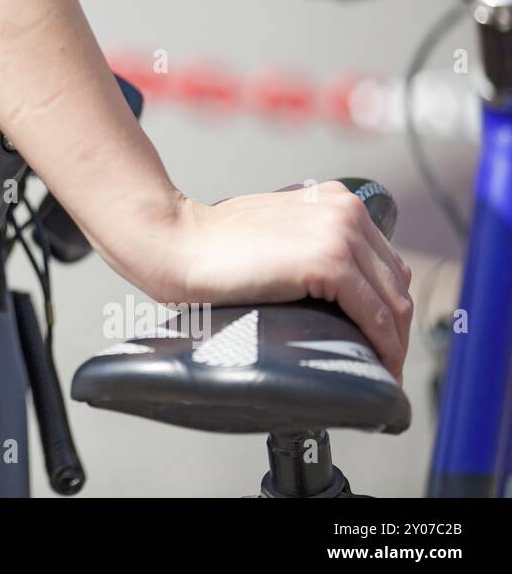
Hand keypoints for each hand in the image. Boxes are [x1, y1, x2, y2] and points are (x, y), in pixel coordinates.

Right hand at [135, 181, 413, 377]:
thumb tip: (326, 289)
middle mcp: (346, 211)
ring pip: (392, 302)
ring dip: (393, 343)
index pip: (384, 262)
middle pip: (395, 283)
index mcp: (334, 200)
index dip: (388, 304)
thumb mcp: (274, 232)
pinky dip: (383, 346)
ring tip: (382, 372)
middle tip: (384, 363)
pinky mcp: (329, 263)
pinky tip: (376, 366)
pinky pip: (374, 315)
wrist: (177, 243)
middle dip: (396, 328)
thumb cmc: (210, 245)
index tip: (381, 338)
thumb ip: (307, 243)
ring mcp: (339, 235)